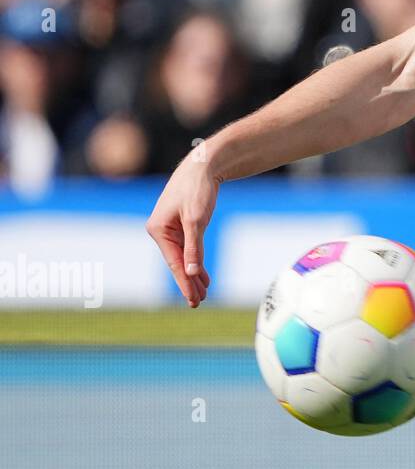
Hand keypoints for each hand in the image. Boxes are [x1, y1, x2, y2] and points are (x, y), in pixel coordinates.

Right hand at [146, 148, 218, 306]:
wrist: (203, 166)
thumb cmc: (197, 190)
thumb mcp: (196, 220)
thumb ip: (193, 247)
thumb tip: (190, 272)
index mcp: (158, 230)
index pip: (174, 263)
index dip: (184, 283)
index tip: (193, 300)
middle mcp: (160, 230)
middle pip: (176, 262)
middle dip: (188, 282)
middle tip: (198, 302)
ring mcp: (169, 227)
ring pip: (182, 256)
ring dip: (192, 273)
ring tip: (202, 292)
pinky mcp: (179, 224)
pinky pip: (186, 247)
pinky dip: (194, 260)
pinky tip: (201, 274)